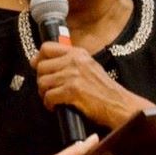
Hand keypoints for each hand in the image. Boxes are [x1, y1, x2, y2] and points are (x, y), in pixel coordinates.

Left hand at [33, 42, 150, 128]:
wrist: (118, 104)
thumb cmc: (104, 90)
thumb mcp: (90, 66)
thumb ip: (71, 62)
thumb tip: (48, 62)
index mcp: (78, 53)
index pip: (47, 47)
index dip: (38, 58)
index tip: (36, 66)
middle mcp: (75, 61)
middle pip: (42, 66)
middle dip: (41, 80)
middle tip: (48, 89)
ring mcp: (73, 75)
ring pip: (43, 82)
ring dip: (44, 93)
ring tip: (52, 99)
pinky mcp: (72, 91)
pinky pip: (49, 96)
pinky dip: (49, 104)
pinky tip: (56, 107)